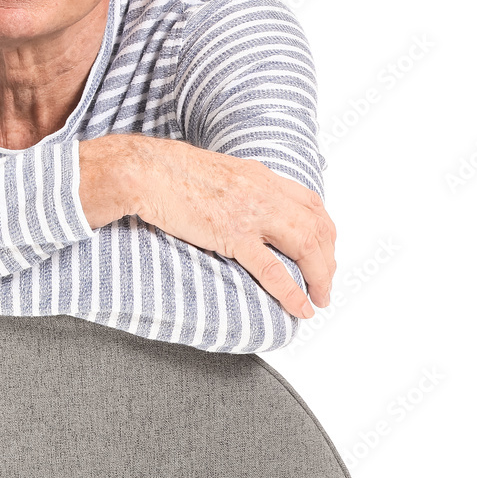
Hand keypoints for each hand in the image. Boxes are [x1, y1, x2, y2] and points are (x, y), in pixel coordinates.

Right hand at [128, 136, 335, 319]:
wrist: (148, 171)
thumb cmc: (172, 172)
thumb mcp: (220, 172)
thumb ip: (240, 188)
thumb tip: (244, 205)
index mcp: (262, 176)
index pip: (311, 203)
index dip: (325, 231)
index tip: (324, 252)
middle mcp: (265, 192)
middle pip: (316, 227)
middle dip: (327, 260)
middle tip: (325, 284)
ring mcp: (251, 213)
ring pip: (305, 245)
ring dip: (319, 276)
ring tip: (319, 298)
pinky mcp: (232, 234)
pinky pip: (271, 268)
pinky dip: (291, 290)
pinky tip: (300, 306)